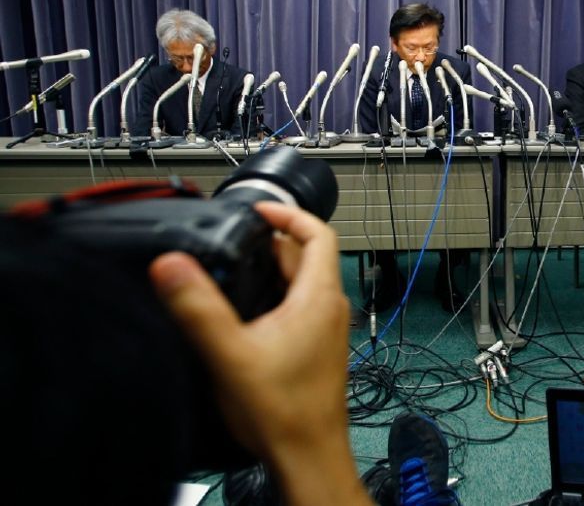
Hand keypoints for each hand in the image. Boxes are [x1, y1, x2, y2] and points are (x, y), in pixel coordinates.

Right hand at [149, 201, 369, 505]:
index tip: (259, 209)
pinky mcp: (317, 347)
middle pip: (306, 256)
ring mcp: (326, 329)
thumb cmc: (284, 412)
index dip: (289, 214)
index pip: (319, 234)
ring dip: (271, 269)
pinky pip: (299, 306)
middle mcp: (329, 308)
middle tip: (233, 239)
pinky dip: (275, 295)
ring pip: (302, 282)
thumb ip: (199, 308)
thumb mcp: (230, 354)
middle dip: (270, 243)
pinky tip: (245, 311)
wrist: (307, 455)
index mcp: (319, 298)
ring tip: (233, 268)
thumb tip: (172, 265)